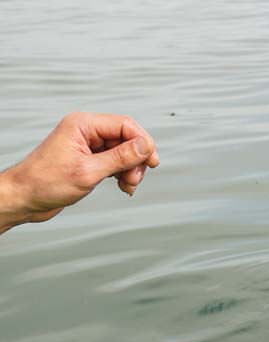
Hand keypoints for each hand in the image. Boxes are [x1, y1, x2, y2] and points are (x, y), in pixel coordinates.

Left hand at [0, 112, 160, 232]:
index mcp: (82, 125)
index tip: (151, 163)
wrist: (25, 197)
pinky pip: (115, 161)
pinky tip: (122, 186)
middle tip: (134, 179)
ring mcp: (87, 145)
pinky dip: (123, 174)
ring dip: (131, 169)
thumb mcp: (88, 171)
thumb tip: (145, 146)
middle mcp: (86, 131)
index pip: (125, 125)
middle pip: (127, 138)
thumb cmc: (45, 182)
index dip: (143, 143)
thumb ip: (120, 157)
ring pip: (124, 151)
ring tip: (127, 186)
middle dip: (136, 160)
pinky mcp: (89, 159)